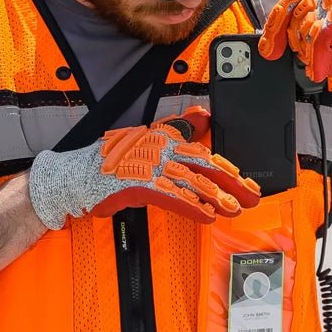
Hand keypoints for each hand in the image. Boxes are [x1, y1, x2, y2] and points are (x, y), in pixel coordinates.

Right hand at [28, 106, 260, 229]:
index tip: (247, 182)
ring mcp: (148, 165)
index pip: (203, 153)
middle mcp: (159, 148)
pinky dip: (191, 206)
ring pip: (191, 181)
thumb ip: (178, 130)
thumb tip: (204, 116)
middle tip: (254, 197)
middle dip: (231, 182)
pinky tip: (207, 215)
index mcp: (164, 138)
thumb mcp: (147, 141)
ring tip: (236, 209)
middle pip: (203, 165)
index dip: (228, 168)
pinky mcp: (137, 183)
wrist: (77, 175)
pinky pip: (170, 196)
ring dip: (216, 197)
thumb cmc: (112, 163)